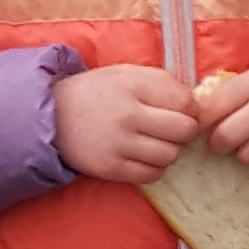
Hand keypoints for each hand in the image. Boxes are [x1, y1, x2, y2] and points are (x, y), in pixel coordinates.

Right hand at [53, 63, 198, 184]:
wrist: (53, 116)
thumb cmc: (97, 92)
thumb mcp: (126, 74)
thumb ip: (161, 82)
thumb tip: (195, 103)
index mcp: (134, 85)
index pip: (185, 101)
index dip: (190, 108)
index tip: (181, 111)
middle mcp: (128, 114)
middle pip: (183, 131)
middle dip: (184, 131)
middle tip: (172, 129)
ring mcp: (119, 144)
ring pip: (170, 155)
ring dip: (169, 150)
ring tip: (155, 142)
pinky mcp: (111, 168)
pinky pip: (152, 175)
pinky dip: (154, 167)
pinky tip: (143, 156)